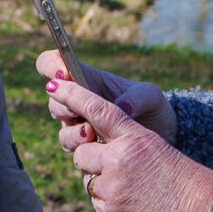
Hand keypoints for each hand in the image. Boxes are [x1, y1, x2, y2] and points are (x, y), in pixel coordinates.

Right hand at [35, 49, 174, 150]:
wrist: (161, 139)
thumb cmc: (153, 109)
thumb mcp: (151, 97)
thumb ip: (137, 97)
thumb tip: (121, 107)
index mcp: (90, 80)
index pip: (55, 64)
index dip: (51, 65)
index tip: (63, 75)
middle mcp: (79, 101)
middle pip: (53, 97)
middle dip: (61, 104)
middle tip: (75, 111)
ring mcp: (79, 124)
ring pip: (61, 126)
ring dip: (71, 130)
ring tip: (89, 133)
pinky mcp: (85, 146)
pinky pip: (71, 147)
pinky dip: (79, 147)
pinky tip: (96, 147)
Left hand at [48, 76, 212, 211]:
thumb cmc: (183, 178)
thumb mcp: (157, 148)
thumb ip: (125, 143)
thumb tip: (94, 144)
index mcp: (134, 138)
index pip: (98, 109)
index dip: (73, 95)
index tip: (54, 84)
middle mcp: (119, 160)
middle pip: (81, 152)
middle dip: (90, 158)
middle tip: (113, 165)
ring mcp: (113, 189)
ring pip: (88, 180)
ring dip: (102, 183)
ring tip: (133, 189)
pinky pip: (98, 203)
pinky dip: (111, 203)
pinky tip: (135, 205)